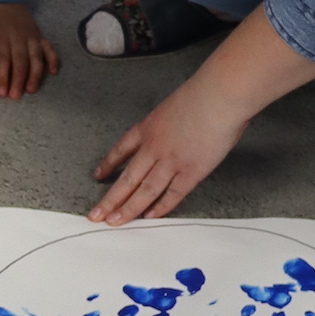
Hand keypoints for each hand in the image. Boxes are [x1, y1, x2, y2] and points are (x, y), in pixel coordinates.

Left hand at [0, 3, 60, 100]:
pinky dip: (53, 59)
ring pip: (36, 57)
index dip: (3, 77)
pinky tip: (53, 72)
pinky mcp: (39, 35)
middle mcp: (18, 37)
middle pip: (20, 61)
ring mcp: (31, 36)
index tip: (1, 93)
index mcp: (1, 37)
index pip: (3, 60)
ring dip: (35, 74)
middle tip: (15, 97)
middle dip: (19, 80)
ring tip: (32, 90)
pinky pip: (49, 47)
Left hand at [90, 66, 247, 221]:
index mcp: (148, 127)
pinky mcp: (192, 171)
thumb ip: (169, 124)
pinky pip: (173, 194)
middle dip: (109, 199)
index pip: (121, 149)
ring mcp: (171, 161)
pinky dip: (160, 207)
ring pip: (144, 191)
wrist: (218, 96)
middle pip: (127, 178)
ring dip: (128, 209)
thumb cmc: (204, 93)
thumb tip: (177, 133)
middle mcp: (154, 147)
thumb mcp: (173, 105)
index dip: (108, 164)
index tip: (98, 175)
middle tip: (96, 214)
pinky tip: (149, 216)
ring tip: (114, 222)